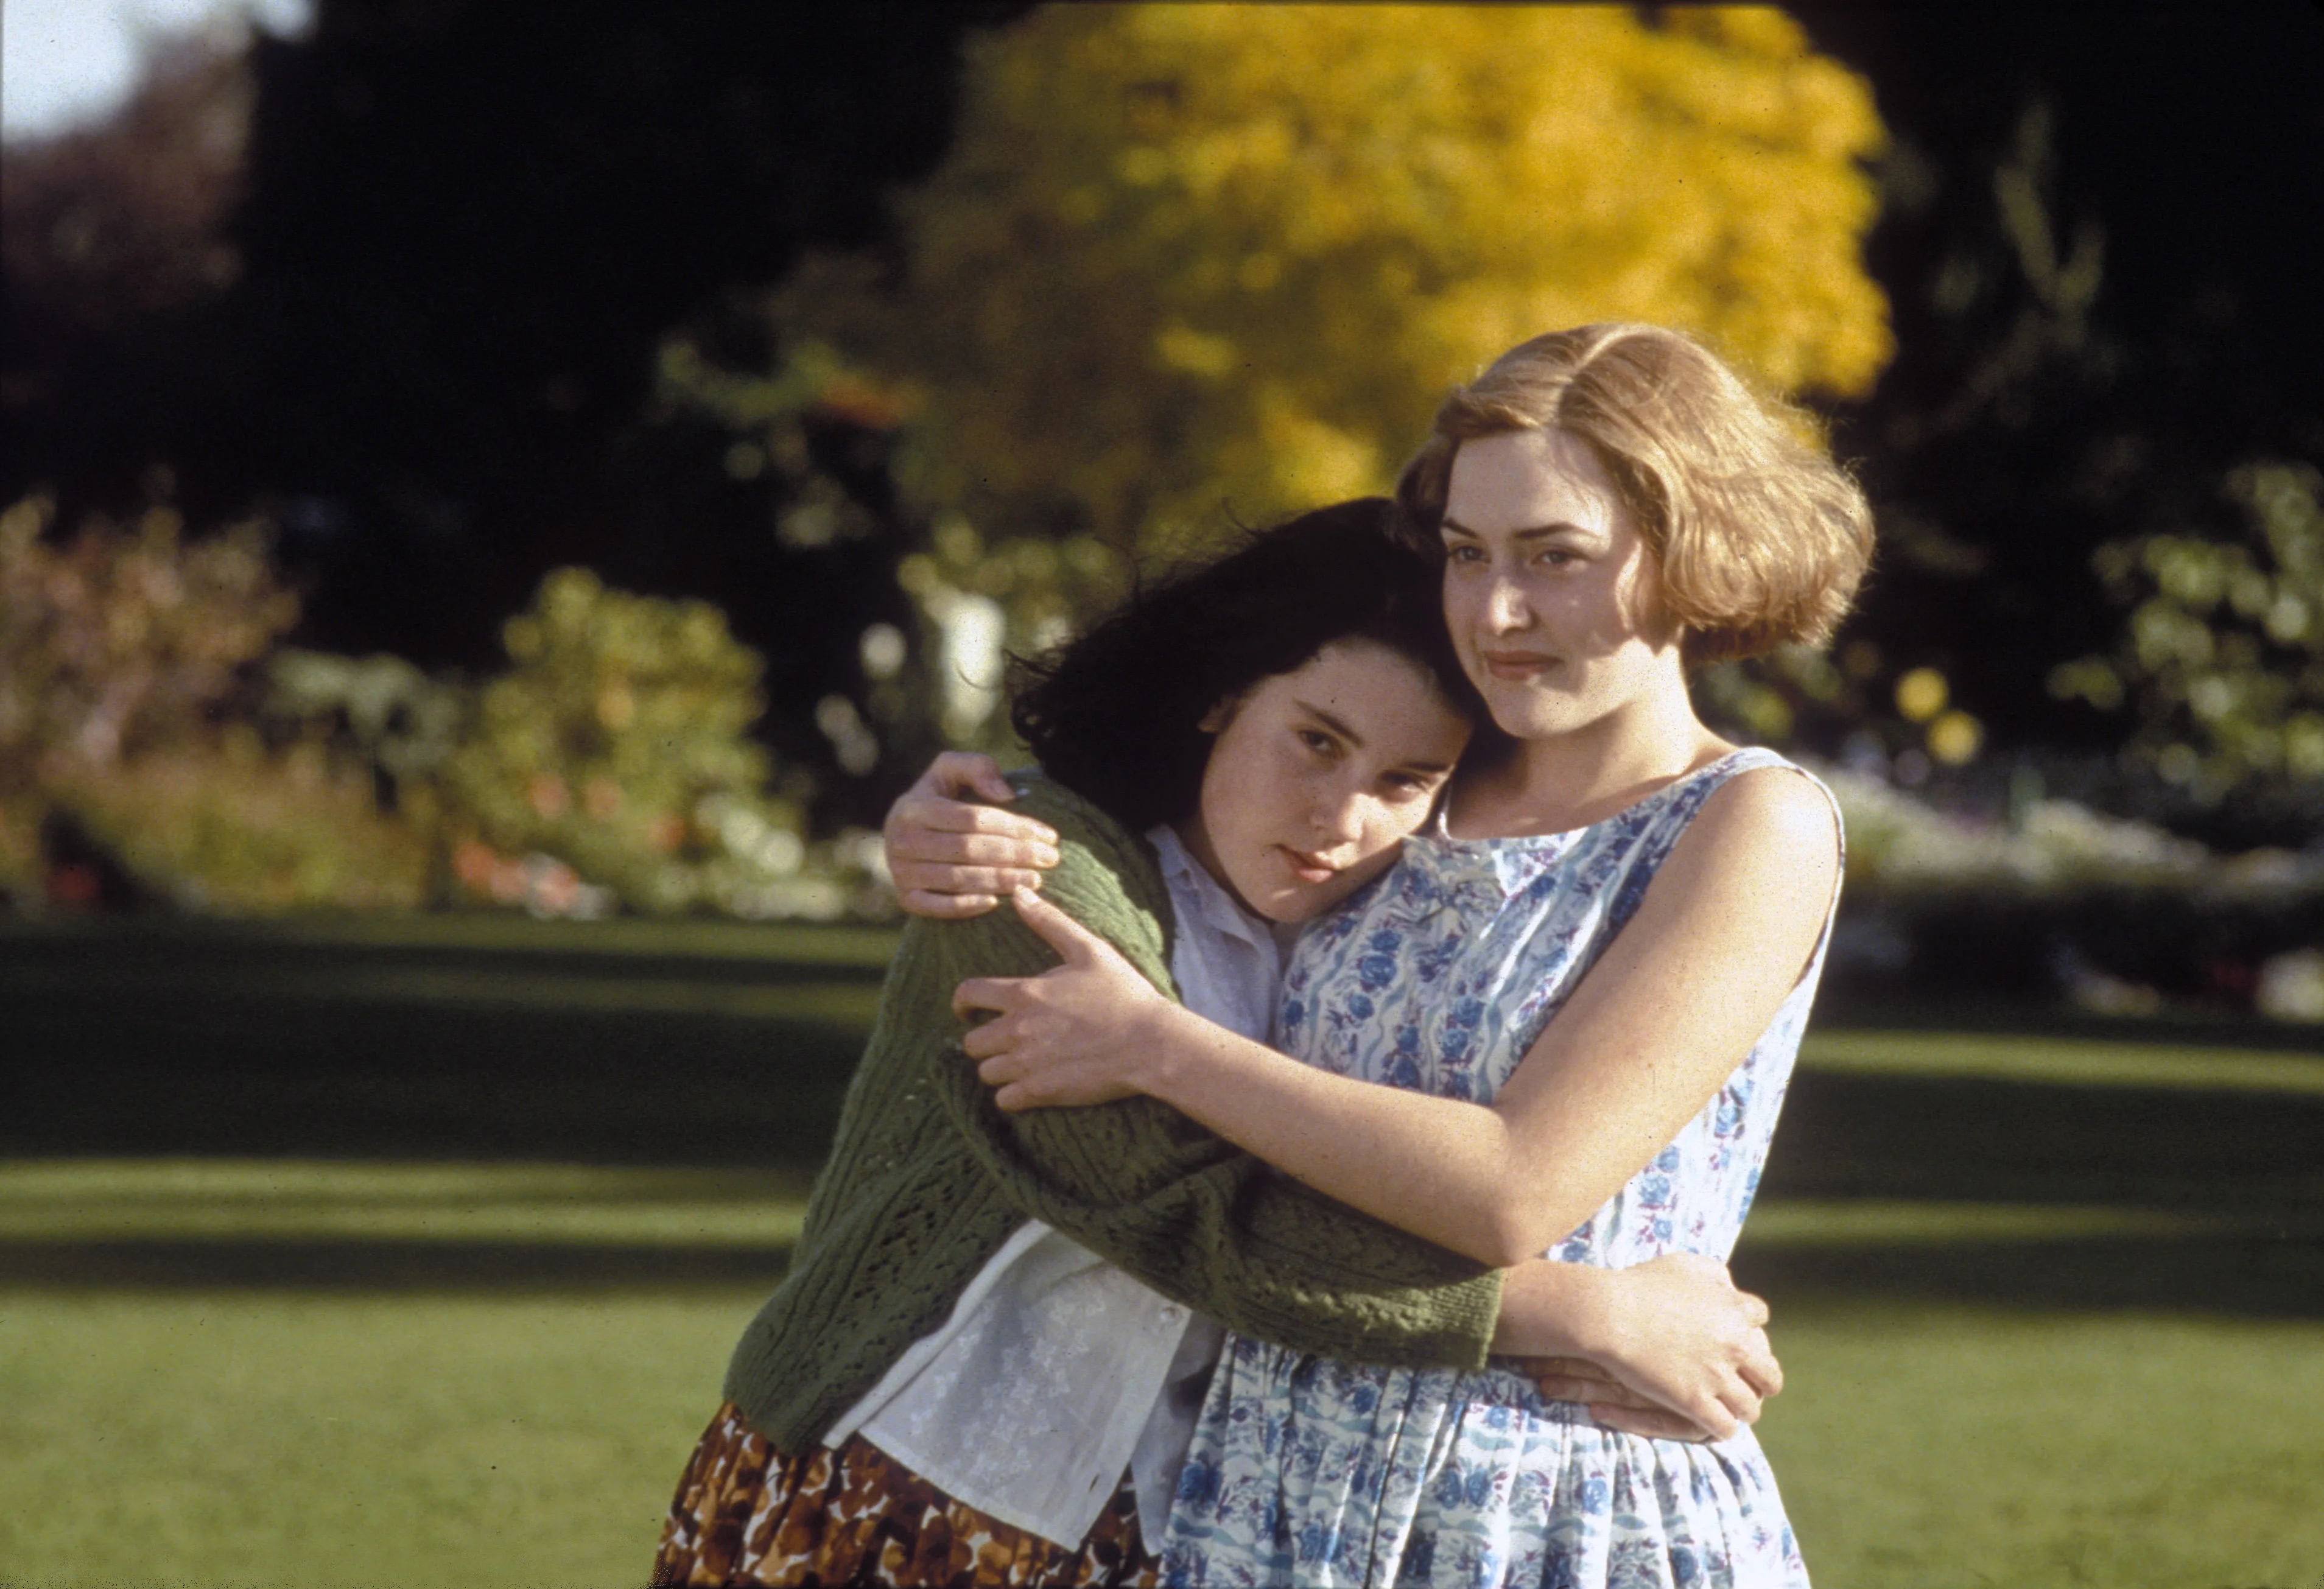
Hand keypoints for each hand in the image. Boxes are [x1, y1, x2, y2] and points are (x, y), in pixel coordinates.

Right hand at [883, 752, 1060, 918]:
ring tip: (1035, 880)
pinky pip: (937, 906)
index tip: (1049, 836)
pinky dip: (966, 906)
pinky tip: (996, 904)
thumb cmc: (939, 798)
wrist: (903, 832)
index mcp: (914, 806)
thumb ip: (978, 768)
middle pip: (969, 849)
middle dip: (1015, 855)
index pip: (973, 819)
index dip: (1014, 827)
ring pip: (958, 878)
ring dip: (1000, 881)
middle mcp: (902, 839)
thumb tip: (1007, 795)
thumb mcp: (951, 770)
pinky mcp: (905, 898)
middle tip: (1050, 860)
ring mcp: (901, 871)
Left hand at [954, 888, 1174, 1108]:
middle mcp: (1017, 1030)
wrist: (1150, 1043)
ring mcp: (1027, 1064)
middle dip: (983, 1040)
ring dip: (998, 1068)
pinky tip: (1030, 1086)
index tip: (969, 1010)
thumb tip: (1019, 894)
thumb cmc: (1123, 994)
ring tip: (1019, 1064)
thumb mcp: (1089, 950)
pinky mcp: (1041, 1092)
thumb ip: (1050, 922)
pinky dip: (1012, 1095)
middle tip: (1003, 1040)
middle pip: (971, 1042)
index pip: (967, 994)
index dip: (962, 1003)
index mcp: (1024, 994)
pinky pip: (1004, 1100)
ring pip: (986, 1073)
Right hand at [1496, 1253, 1780, 1441]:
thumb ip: (1713, 1272)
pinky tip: (1712, 1423)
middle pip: (1770, 1374)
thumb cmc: (1639, 1285)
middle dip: (1761, 1381)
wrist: (1608, 1313)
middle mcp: (1735, 1344)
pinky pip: (1725, 1428)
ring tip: (1731, 1409)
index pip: (1761, 1323)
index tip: (1735, 1340)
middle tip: (1747, 1384)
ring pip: (1750, 1407)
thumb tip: (1729, 1282)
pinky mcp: (1694, 1402)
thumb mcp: (1683, 1264)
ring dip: (1742, 1409)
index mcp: (1735, 1310)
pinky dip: (1722, 1428)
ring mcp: (1716, 1376)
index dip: (1748, 1331)